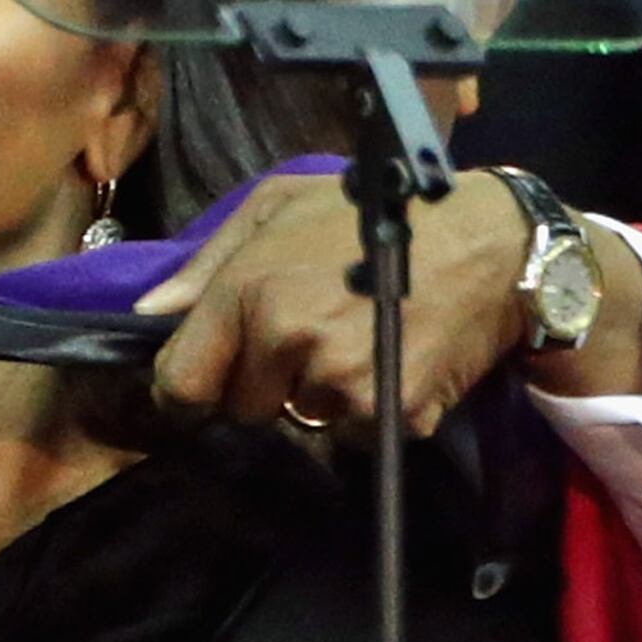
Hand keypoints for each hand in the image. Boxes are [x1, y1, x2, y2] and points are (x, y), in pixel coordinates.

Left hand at [137, 170, 641, 435]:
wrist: (488, 244)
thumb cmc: (377, 212)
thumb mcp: (280, 206)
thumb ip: (207, 262)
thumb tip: (152, 314)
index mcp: (248, 290)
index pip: (181, 382)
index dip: (190, 390)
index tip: (209, 385)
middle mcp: (286, 340)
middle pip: (241, 408)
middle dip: (265, 383)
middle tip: (311, 336)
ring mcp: (338, 383)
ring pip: (298, 420)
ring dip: (318, 395)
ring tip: (357, 340)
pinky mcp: (386, 415)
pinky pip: (350, 434)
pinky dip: (365, 411)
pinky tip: (391, 361)